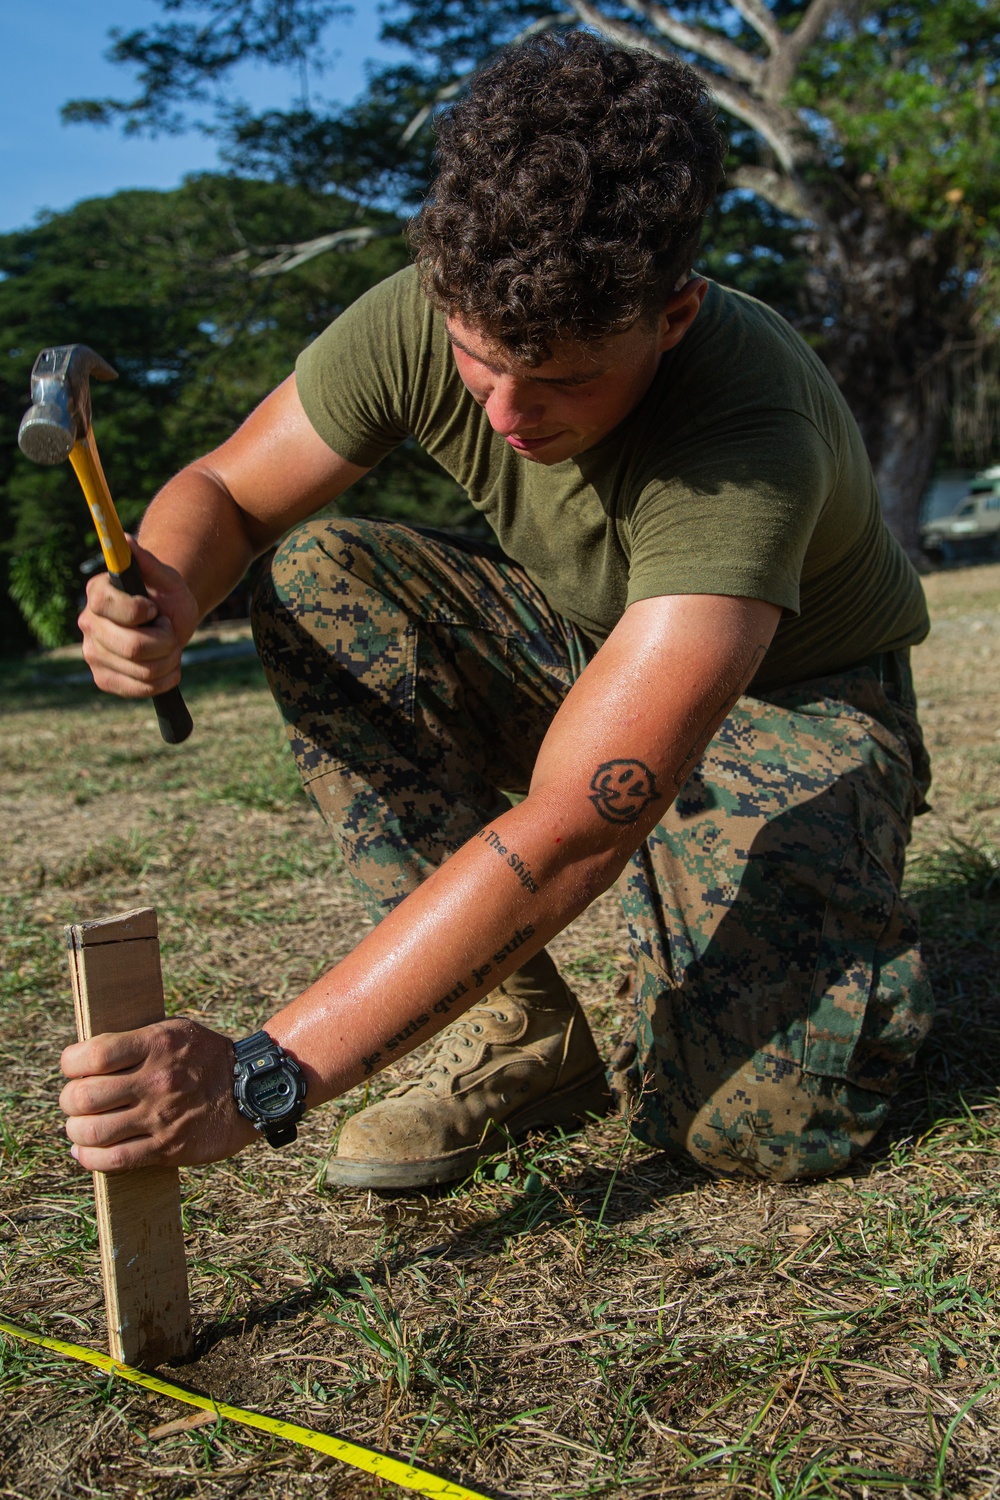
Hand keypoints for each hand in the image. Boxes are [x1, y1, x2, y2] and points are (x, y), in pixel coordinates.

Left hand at [59, 1018, 257, 1171]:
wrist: (250, 1090)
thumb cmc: (205, 1056)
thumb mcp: (175, 1031)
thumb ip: (134, 1041)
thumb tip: (84, 1058)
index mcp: (156, 1044)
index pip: (91, 1056)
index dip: (70, 1063)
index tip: (73, 1068)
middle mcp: (157, 1080)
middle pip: (83, 1097)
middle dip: (69, 1101)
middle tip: (75, 1101)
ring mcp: (161, 1117)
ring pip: (92, 1132)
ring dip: (76, 1131)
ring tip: (80, 1127)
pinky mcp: (167, 1147)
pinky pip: (114, 1160)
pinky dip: (89, 1158)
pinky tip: (86, 1150)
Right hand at [78, 537, 200, 699]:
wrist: (165, 621)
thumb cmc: (164, 595)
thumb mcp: (164, 576)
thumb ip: (145, 560)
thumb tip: (124, 540)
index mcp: (98, 594)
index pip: (121, 611)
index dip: (146, 613)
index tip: (154, 608)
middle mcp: (88, 624)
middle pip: (135, 648)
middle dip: (166, 640)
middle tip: (167, 629)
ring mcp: (93, 654)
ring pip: (145, 671)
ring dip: (170, 659)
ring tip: (167, 645)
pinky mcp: (103, 678)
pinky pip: (141, 689)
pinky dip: (165, 679)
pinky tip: (166, 665)